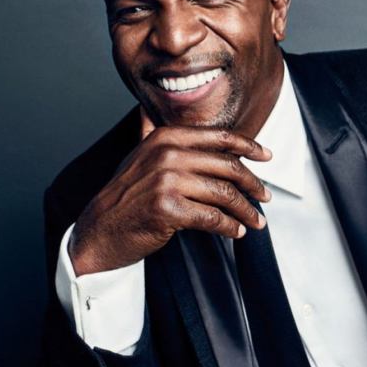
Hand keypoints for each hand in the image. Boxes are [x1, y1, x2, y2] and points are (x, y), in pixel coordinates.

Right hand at [69, 108, 272, 275]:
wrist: (99, 229)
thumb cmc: (128, 196)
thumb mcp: (146, 157)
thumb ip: (174, 142)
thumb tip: (212, 135)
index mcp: (166, 137)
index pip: (219, 137)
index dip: (248, 147)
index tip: (267, 157)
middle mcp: (167, 154)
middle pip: (227, 166)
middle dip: (252, 184)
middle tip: (265, 197)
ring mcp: (166, 180)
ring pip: (224, 193)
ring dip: (246, 210)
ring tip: (256, 221)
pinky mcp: (167, 208)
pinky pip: (212, 217)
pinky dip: (229, 227)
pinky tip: (235, 232)